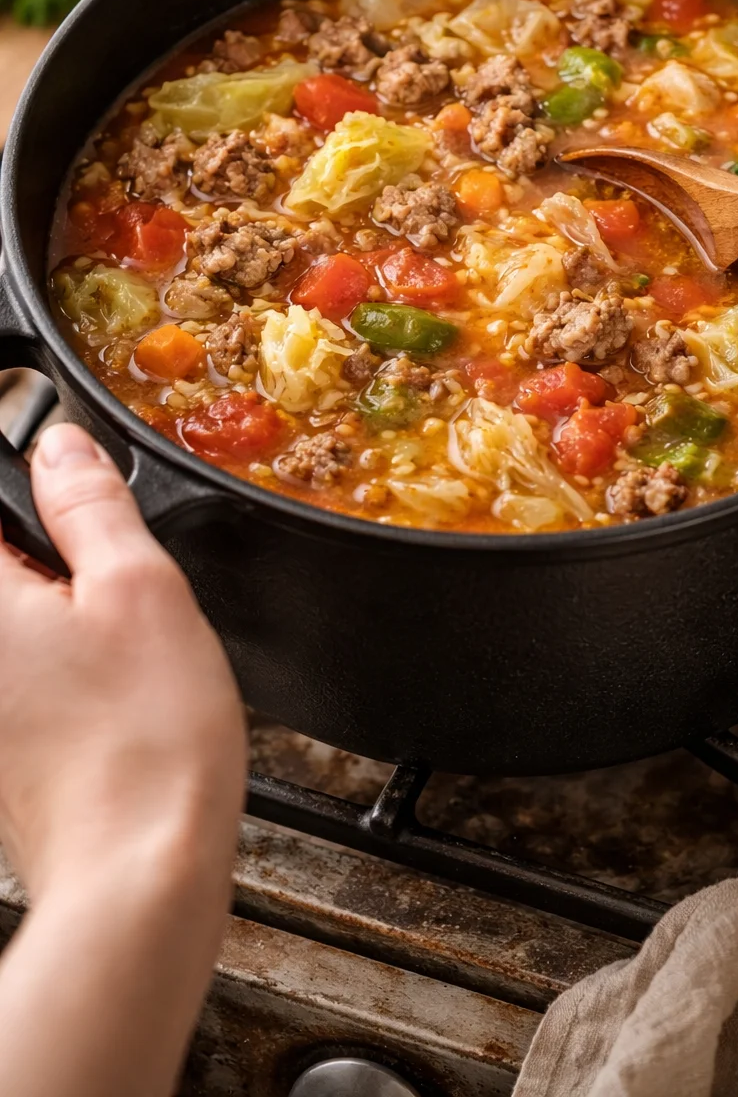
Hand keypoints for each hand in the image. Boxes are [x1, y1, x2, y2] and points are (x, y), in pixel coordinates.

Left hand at [0, 422, 246, 901]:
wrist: (139, 871)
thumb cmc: (144, 740)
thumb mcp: (140, 585)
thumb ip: (89, 503)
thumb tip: (61, 447)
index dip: (25, 482)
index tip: (69, 493)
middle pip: (3, 563)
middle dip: (45, 550)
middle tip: (107, 565)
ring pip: (14, 620)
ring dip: (54, 604)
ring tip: (117, 632)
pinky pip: (18, 670)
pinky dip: (54, 657)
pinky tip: (109, 684)